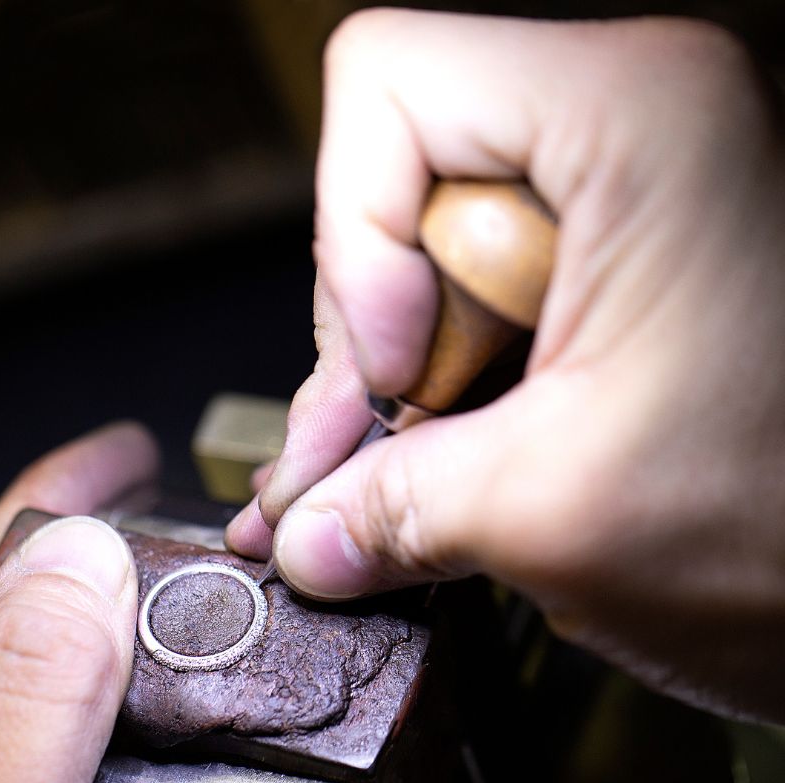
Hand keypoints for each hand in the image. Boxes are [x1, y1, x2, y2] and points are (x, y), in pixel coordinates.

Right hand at [227, 12, 784, 721]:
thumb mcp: (554, 516)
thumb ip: (394, 512)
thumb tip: (307, 533)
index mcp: (637, 119)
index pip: (387, 89)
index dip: (355, 240)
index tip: (403, 371)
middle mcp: (635, 129)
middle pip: (398, 192)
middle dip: (369, 352)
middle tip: (366, 468)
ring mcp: (633, 200)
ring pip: (429, 268)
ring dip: (400, 395)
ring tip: (397, 494)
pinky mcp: (628, 271)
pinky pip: (483, 313)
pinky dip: (447, 404)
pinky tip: (436, 479)